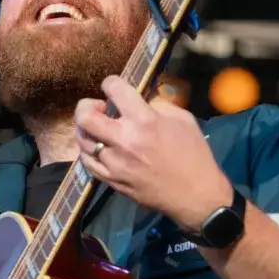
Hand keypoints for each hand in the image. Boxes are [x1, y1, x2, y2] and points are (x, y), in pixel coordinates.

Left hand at [75, 75, 233, 231]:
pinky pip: (87, 162)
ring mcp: (115, 162)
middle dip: (86, 106)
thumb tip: (141, 101)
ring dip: (86, 129)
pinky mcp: (112, 180)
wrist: (195, 195)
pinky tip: (99, 147)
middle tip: (99, 108)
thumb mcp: (184, 120)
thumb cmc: (194, 155)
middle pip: (85, 116)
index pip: (114, 90)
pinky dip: (89, 150)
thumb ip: (160, 105)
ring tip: (98, 128)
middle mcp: (124, 139)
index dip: (110, 83)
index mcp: (145, 120)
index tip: (113, 87)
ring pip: (82, 139)